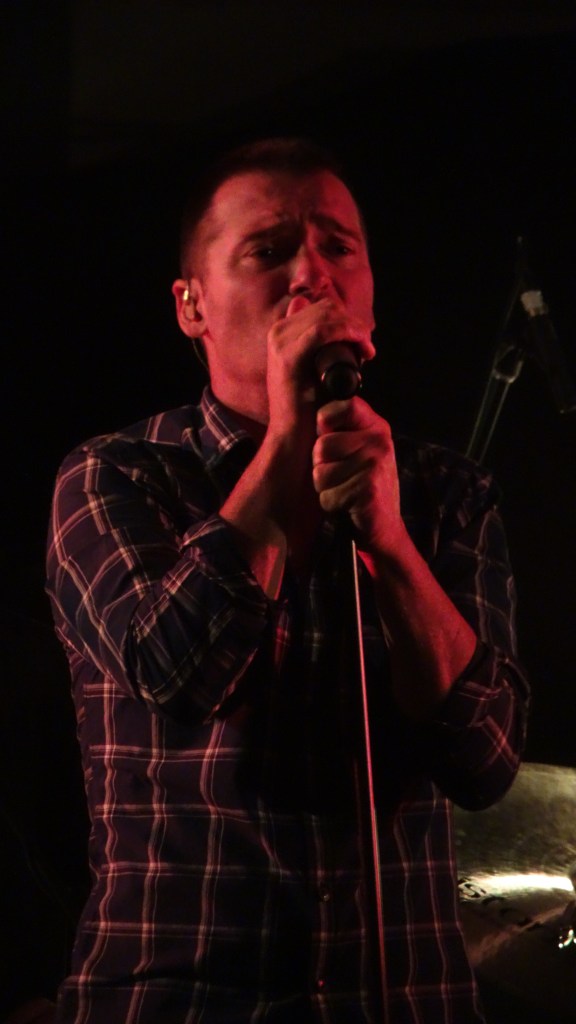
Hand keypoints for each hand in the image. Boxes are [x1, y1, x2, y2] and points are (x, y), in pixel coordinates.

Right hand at [265, 297, 374, 443]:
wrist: (292, 437)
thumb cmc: (306, 408)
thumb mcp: (311, 370)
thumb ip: (316, 347)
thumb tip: (329, 325)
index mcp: (281, 332)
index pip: (321, 307)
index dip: (346, 318)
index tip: (360, 340)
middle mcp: (278, 332)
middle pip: (326, 307)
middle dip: (352, 322)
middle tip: (366, 347)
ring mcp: (281, 343)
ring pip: (328, 315)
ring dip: (355, 328)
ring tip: (366, 350)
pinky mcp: (289, 357)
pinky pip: (323, 330)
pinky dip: (349, 333)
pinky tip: (363, 349)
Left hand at [312, 397, 403, 556]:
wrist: (384, 527)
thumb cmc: (361, 485)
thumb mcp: (357, 449)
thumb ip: (340, 428)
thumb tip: (314, 412)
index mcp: (376, 427)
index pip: (342, 405)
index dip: (325, 421)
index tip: (329, 436)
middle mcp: (378, 441)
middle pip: (321, 445)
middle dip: (321, 466)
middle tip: (341, 476)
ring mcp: (374, 465)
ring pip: (320, 472)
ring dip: (325, 488)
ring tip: (344, 490)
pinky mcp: (367, 490)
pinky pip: (327, 495)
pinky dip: (331, 504)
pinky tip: (347, 505)